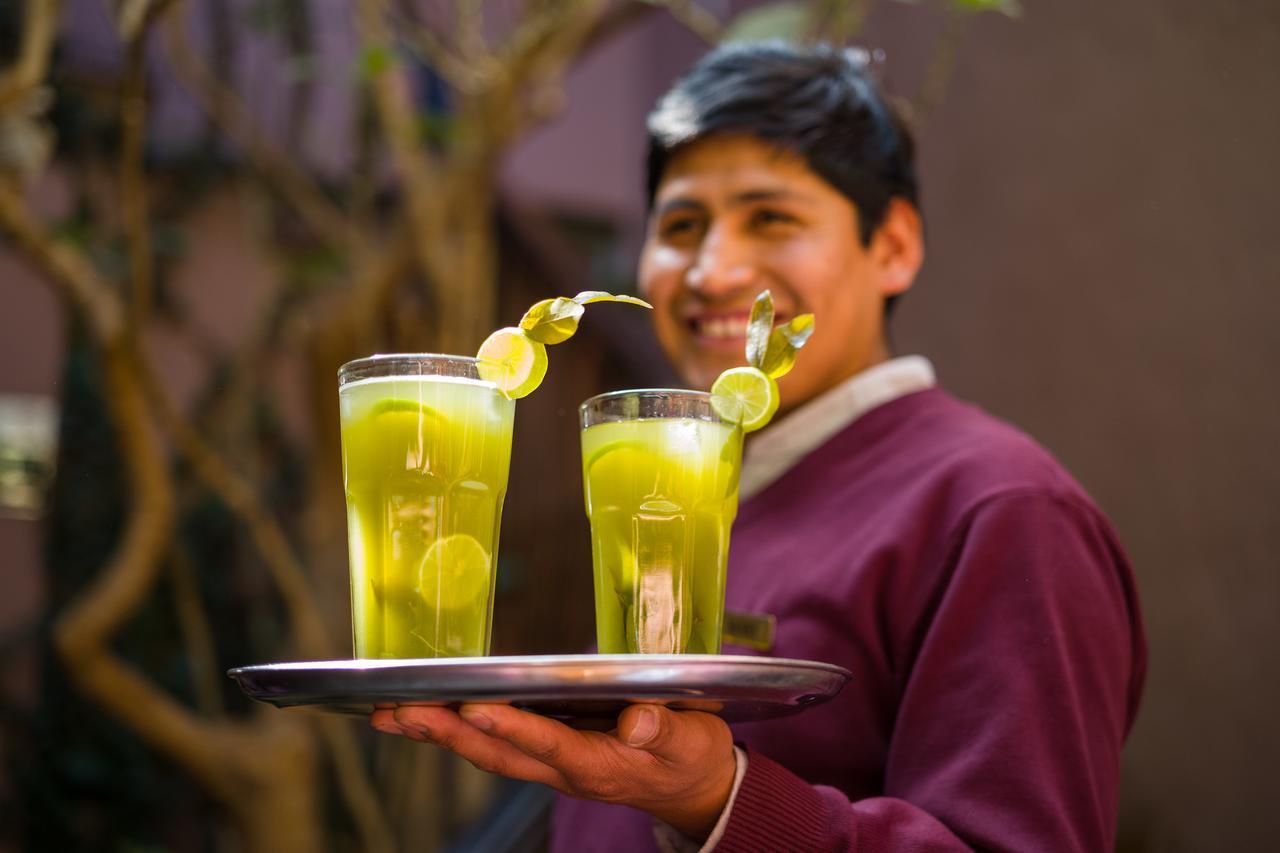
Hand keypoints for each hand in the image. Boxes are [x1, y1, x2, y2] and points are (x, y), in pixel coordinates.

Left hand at [371, 703, 735, 839]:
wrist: (692, 787)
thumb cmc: (691, 756)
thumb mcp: (692, 742)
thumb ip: (664, 730)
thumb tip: (638, 721)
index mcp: (601, 765)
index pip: (550, 745)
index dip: (512, 729)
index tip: (475, 708)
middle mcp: (567, 770)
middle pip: (498, 754)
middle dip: (447, 732)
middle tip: (398, 712)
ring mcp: (554, 766)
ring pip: (488, 752)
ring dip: (440, 733)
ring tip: (393, 715)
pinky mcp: (549, 755)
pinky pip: (495, 746)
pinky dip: (459, 731)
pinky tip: (432, 716)